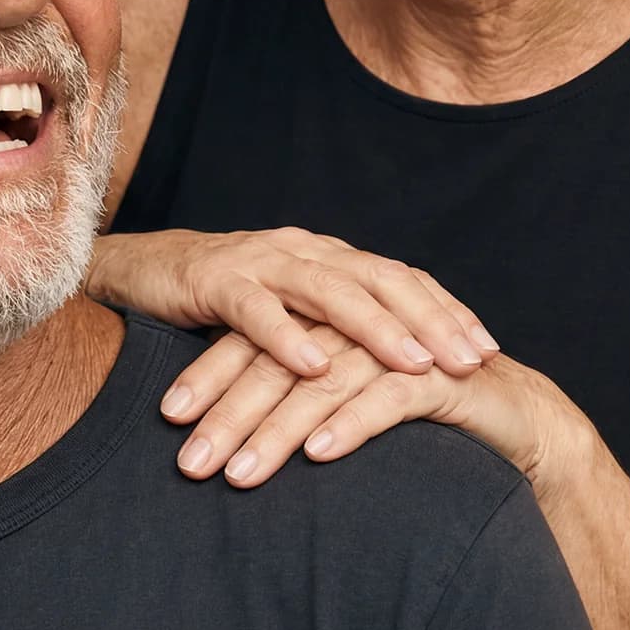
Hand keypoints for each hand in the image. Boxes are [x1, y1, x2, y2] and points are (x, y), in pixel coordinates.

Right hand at [91, 227, 499, 378]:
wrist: (139, 274)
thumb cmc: (220, 305)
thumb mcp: (289, 316)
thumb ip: (335, 333)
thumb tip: (402, 378)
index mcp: (326, 258)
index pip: (401, 278)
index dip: (446, 310)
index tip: (490, 351)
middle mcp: (302, 251)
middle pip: (380, 279)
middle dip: (431, 321)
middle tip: (471, 363)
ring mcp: (260, 261)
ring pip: (330, 291)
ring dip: (376, 329)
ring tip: (414, 364)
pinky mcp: (214, 280)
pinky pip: (256, 309)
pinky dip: (287, 338)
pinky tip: (315, 368)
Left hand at [163, 323, 587, 500]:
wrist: (516, 413)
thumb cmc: (419, 413)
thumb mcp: (346, 400)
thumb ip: (296, 398)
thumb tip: (223, 429)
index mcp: (328, 318)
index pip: (254, 339)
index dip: (208, 376)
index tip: (166, 419)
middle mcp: (356, 322)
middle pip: (278, 360)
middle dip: (228, 412)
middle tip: (188, 463)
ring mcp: (400, 344)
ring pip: (323, 381)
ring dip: (277, 430)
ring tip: (238, 475)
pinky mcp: (441, 374)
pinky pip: (387, 398)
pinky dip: (350, 426)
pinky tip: (317, 457)